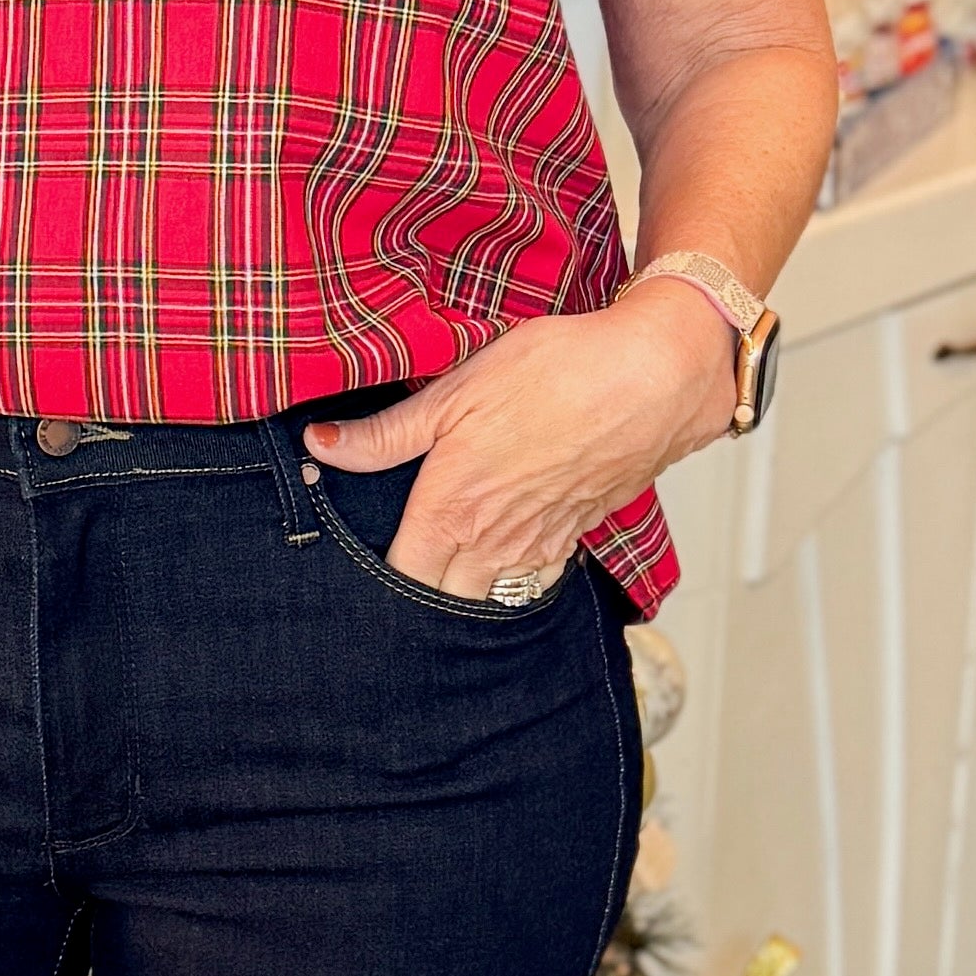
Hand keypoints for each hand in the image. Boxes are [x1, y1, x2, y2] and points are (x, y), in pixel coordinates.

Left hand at [304, 286, 736, 596]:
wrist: (653, 377)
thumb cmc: (559, 373)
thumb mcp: (454, 392)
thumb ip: (385, 433)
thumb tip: (322, 446)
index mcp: (452, 510)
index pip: (399, 577)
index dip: (373, 581)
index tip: (356, 570)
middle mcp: (493, 542)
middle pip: (441, 603)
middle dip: (417, 598)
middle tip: (397, 579)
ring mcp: (538, 546)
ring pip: (488, 600)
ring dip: (463, 596)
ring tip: (442, 579)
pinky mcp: (574, 537)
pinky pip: (533, 583)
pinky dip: (512, 583)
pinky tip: (499, 562)